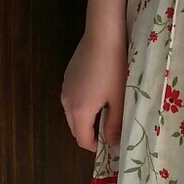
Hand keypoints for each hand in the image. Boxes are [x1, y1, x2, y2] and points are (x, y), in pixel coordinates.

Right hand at [61, 30, 126, 151]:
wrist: (103, 35)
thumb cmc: (114, 69)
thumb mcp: (119, 99)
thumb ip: (114, 124)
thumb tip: (111, 143)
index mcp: (78, 111)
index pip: (82, 140)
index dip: (96, 147)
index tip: (112, 145)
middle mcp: (66, 102)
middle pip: (76, 128)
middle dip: (92, 134)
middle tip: (112, 130)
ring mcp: (65, 87)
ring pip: (73, 113)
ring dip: (88, 118)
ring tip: (108, 111)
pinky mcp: (68, 75)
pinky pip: (73, 98)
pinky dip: (84, 104)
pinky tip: (101, 92)